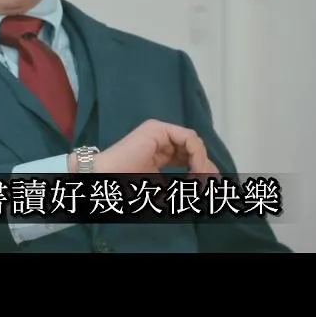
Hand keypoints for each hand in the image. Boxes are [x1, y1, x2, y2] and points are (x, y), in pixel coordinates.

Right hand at [91, 119, 220, 175]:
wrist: (105, 177)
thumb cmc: (126, 183)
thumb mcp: (161, 184)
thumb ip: (180, 183)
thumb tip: (205, 186)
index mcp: (162, 148)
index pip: (189, 155)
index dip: (200, 170)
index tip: (205, 187)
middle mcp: (163, 136)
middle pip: (193, 148)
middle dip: (204, 166)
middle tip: (210, 184)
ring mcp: (160, 131)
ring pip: (193, 142)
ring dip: (201, 162)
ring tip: (200, 180)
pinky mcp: (158, 129)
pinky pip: (188, 138)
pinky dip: (196, 154)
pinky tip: (195, 169)